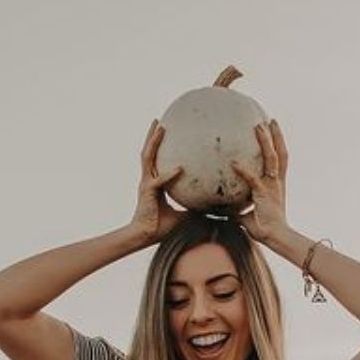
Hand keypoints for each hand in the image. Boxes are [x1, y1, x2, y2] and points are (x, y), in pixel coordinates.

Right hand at [129, 120, 187, 244]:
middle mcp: (148, 180)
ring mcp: (146, 184)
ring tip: (160, 125)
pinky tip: (181, 168)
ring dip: (154, 140)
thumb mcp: (184, 216)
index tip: (167, 136)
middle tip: (159, 121)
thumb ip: (195, 207)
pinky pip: (161, 180)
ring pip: (148, 157)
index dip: (160, 149)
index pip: (157, 162)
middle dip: (153, 136)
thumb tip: (215, 206)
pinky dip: (170, 174)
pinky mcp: (148, 192)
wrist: (144, 237)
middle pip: (149, 153)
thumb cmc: (161, 229)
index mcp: (154, 184)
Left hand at [230, 119, 288, 243]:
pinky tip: (233, 162)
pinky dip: (242, 170)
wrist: (276, 238)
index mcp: (276, 185)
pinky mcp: (264, 193)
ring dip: (266, 141)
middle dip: (275, 136)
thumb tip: (217, 209)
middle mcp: (277, 182)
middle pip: (279, 153)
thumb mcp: (245, 216)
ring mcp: (272, 186)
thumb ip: (234, 209)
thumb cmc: (263, 230)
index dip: (277, 147)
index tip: (273, 133)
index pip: (280, 161)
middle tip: (268, 120)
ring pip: (272, 158)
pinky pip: (252, 178)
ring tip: (260, 125)